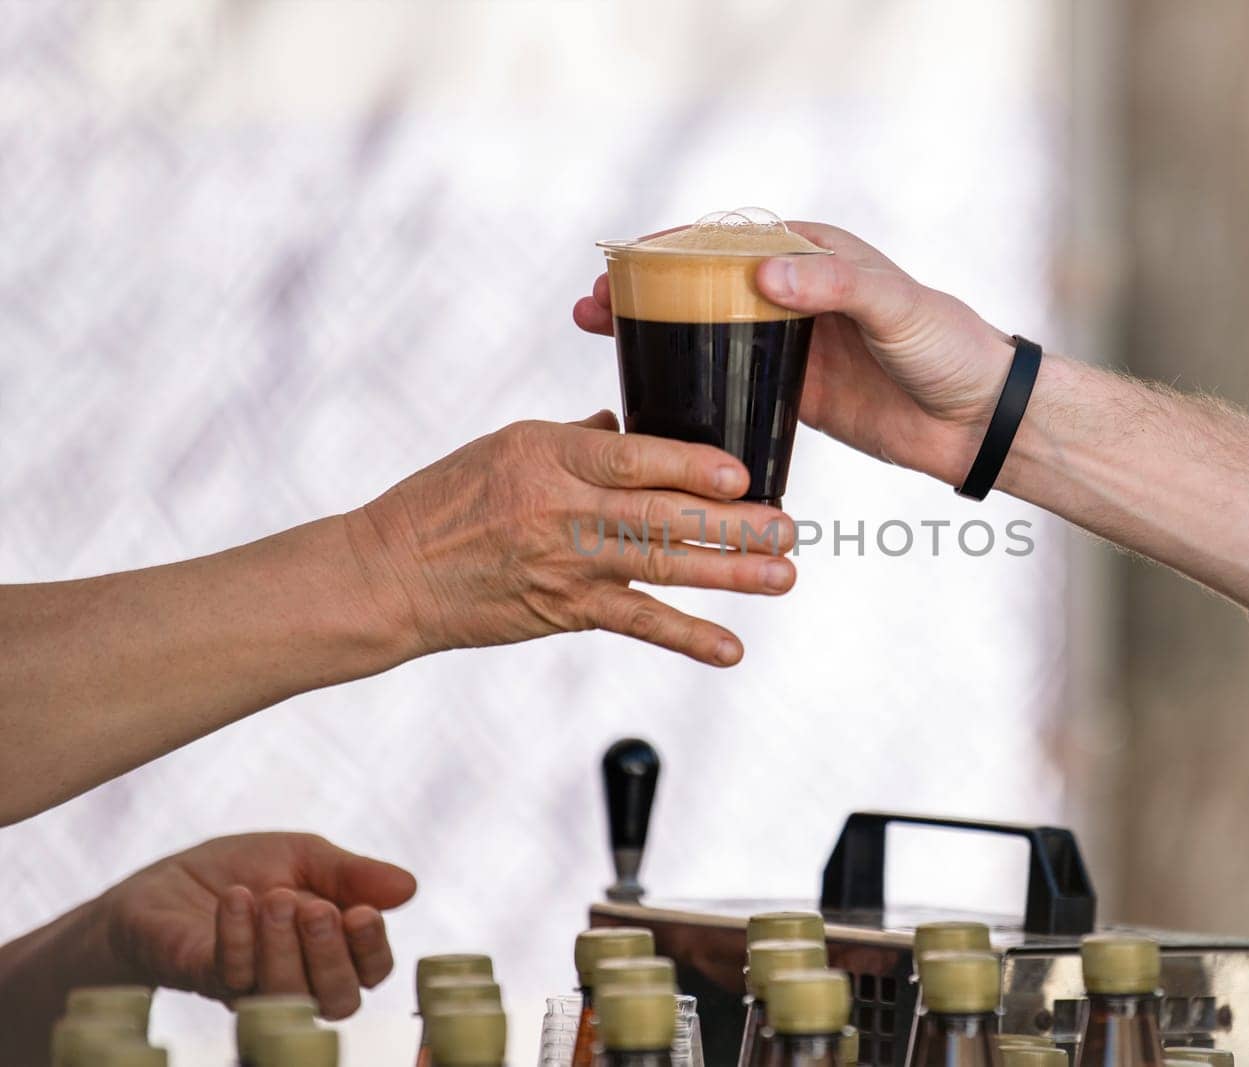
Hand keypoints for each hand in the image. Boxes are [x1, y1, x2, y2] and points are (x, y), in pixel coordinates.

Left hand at [99, 833, 415, 1017]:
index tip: (364, 912)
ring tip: (272, 896)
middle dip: (331, 955)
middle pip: (339, 999)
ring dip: (284, 944)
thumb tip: (410, 888)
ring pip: (287, 995)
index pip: (370, 970)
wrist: (162, 881)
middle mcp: (298, 978)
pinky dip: (239, 935)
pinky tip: (237, 898)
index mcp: (331, 947)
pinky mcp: (204, 981)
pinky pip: (231, 975)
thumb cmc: (240, 869)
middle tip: (314, 909)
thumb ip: (353, 873)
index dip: (373, 949)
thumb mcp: (304, 855)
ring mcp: (250, 987)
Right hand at [348, 413, 796, 667]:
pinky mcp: (565, 609)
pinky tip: (731, 648)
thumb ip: (576, 438)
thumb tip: (626, 424)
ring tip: (783, 575)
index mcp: (549, 455)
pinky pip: (636, 623)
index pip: (631, 457)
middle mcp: (561, 509)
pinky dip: (687, 638)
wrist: (392, 574)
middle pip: (660, 516)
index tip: (742, 471)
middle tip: (789, 528)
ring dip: (729, 575)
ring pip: (661, 568)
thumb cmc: (447, 499)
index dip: (690, 466)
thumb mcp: (507, 445)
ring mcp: (566, 564)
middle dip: (731, 524)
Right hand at [574, 223, 1015, 486]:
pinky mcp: (791, 392)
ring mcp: (788, 343)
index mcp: (814, 253)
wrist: (978, 418)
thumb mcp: (895, 307)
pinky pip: (729, 382)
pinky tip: (648, 393)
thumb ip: (834, 286)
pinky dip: (689, 383)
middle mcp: (794, 292)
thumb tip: (764, 273)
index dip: (669, 247)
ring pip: (706, 331)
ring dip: (655, 334)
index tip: (622, 261)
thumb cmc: (948, 346)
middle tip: (591, 303)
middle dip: (644, 289)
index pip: (727, 238)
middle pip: (702, 283)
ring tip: (599, 336)